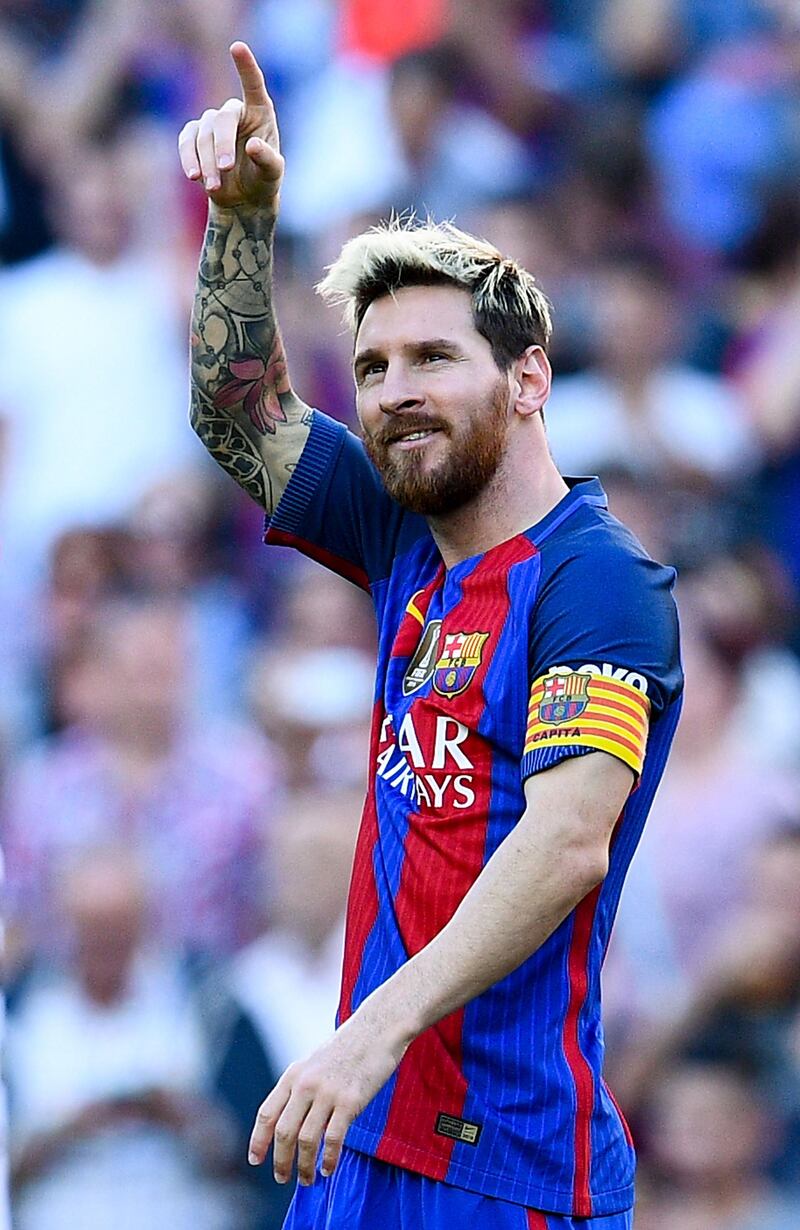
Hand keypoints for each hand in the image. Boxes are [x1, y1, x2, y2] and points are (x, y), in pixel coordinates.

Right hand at [178, 41, 283, 208]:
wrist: (244, 198)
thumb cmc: (264, 180)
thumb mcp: (272, 174)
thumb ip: (267, 159)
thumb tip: (252, 145)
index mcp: (260, 111)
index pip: (253, 84)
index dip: (245, 66)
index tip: (237, 47)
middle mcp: (236, 112)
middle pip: (222, 119)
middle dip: (221, 145)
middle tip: (225, 169)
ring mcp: (213, 122)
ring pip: (202, 134)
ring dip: (206, 161)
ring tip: (215, 187)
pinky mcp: (195, 136)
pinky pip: (186, 141)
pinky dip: (188, 158)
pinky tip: (194, 176)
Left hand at [248, 1008, 408, 1185]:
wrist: (379, 1027)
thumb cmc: (350, 1046)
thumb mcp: (315, 1062)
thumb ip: (302, 1087)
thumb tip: (293, 1121)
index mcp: (294, 1075)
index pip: (267, 1113)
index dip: (258, 1140)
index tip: (255, 1160)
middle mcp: (305, 1084)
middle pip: (284, 1132)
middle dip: (280, 1160)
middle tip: (282, 1179)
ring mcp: (327, 1093)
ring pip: (307, 1140)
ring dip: (304, 1166)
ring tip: (307, 1180)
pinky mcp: (350, 1101)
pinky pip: (333, 1138)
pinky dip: (328, 1158)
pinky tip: (328, 1168)